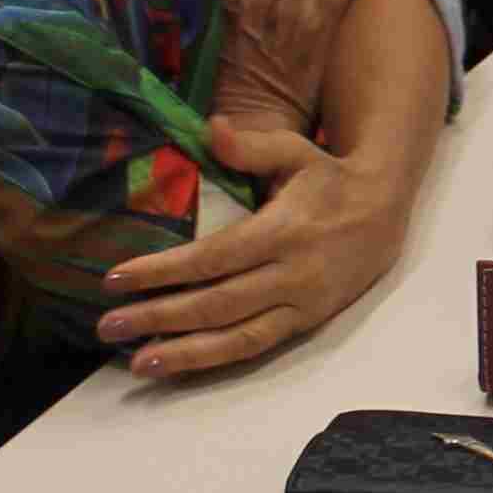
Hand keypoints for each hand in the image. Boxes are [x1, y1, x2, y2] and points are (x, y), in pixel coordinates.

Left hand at [96, 118, 416, 378]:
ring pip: (237, 336)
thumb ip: (252, 146)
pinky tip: (179, 365)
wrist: (385, 213)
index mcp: (285, 230)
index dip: (163, 271)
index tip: (116, 279)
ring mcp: (301, 304)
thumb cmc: (329, 180)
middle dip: (159, 316)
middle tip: (107, 325)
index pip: (214, 258)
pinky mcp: (307, 323)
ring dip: (185, 353)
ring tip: (137, 362)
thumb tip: (211, 127)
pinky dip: (216, 359)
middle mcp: (292, 273)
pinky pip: (257, 346)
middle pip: (217, 303)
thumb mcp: (296, 153)